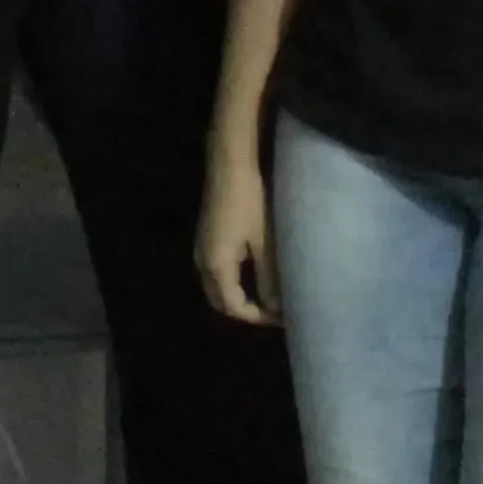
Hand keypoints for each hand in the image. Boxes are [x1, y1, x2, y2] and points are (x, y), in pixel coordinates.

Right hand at [194, 152, 278, 326]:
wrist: (229, 165)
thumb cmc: (249, 202)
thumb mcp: (263, 242)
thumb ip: (269, 278)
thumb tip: (276, 306)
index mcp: (216, 266)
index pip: (233, 306)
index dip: (256, 317)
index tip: (282, 318)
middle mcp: (202, 262)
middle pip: (219, 301)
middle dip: (244, 311)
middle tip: (272, 313)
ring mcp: (201, 249)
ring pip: (216, 287)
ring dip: (237, 297)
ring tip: (265, 298)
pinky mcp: (206, 239)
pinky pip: (215, 272)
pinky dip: (232, 283)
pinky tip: (251, 276)